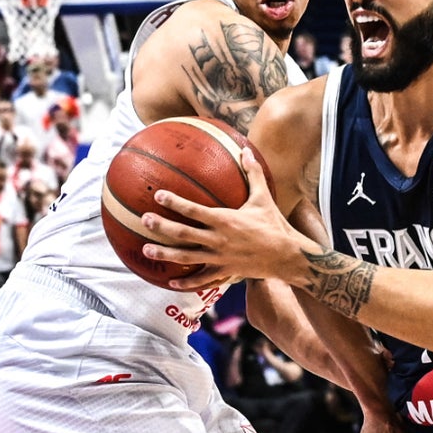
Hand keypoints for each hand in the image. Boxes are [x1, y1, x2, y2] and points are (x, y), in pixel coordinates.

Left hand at [141, 149, 304, 291]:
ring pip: (188, 257)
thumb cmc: (274, 224)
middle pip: (184, 234)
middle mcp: (219, 239)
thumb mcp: (264, 197)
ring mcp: (221, 258)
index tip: (158, 195)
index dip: (175, 202)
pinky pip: (203, 279)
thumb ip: (253, 173)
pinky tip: (170, 282)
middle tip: (145, 220)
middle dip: (163, 227)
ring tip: (147, 250)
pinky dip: (186, 282)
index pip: (194, 210)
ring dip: (166, 254)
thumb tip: (246, 150)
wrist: (288, 256)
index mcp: (226, 220)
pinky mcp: (226, 272)